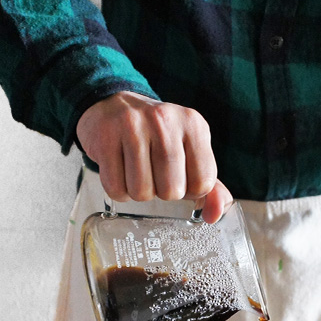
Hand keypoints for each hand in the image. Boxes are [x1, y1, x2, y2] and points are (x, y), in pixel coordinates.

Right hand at [75, 91, 231, 222]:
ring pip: (142, 192)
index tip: (180, 177)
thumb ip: (210, 187)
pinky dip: (118, 191)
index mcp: (194, 125)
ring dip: (138, 193)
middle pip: (172, 191)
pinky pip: (115, 188)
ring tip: (136, 172)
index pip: (203, 183)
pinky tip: (120, 171)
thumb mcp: (190, 154)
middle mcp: (165, 121)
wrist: (113, 105)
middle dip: (162, 193)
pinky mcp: (105, 137)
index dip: (190, 191)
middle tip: (155, 174)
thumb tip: (215, 215)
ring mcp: (133, 126)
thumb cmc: (156, 138)